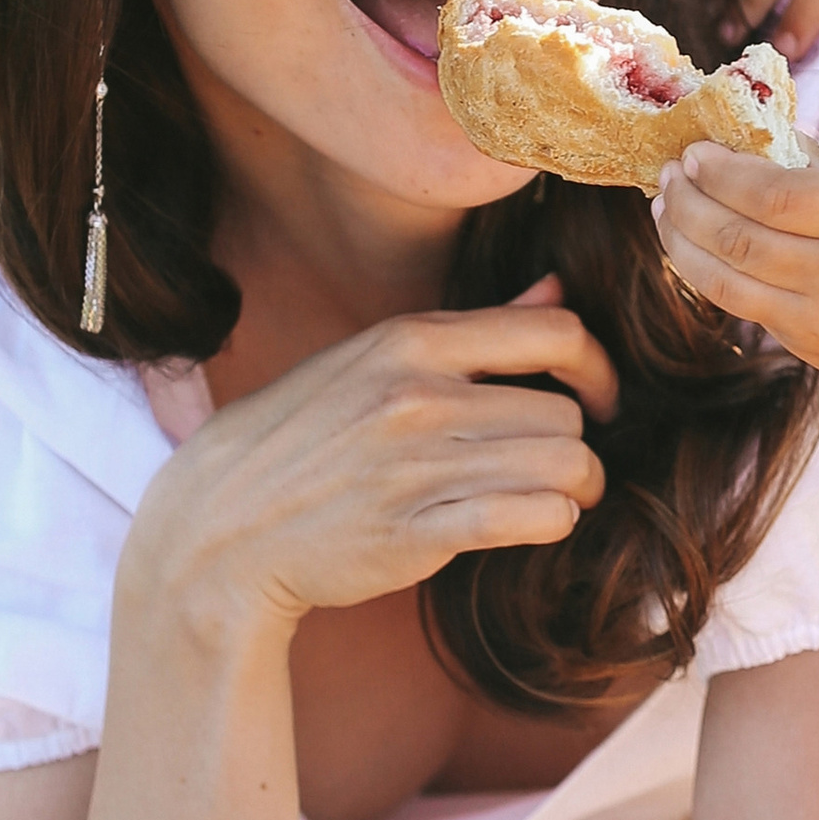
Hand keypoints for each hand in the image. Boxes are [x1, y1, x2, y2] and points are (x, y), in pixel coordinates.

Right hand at [125, 277, 619, 642]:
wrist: (220, 527)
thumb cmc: (302, 440)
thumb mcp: (371, 360)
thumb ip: (473, 329)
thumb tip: (557, 288)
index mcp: (410, 341)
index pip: (555, 331)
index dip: (598, 367)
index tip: (598, 398)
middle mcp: (418, 395)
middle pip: (566, 413)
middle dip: (578, 445)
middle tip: (564, 469)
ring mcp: (418, 464)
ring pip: (565, 466)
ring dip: (575, 490)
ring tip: (554, 499)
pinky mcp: (418, 531)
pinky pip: (533, 518)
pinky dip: (550, 522)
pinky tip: (529, 524)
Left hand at [652, 140, 818, 405]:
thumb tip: (755, 136)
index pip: (776, 195)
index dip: (723, 173)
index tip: (695, 152)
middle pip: (742, 239)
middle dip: (691, 203)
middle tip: (669, 175)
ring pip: (730, 284)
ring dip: (684, 244)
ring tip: (666, 211)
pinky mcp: (817, 355)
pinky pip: (750, 310)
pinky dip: (714, 275)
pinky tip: (698, 247)